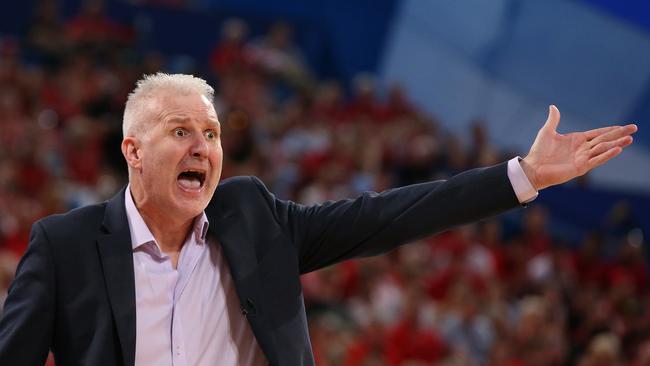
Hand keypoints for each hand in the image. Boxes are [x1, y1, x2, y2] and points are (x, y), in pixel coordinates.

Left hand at [521, 105, 636, 189]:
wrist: (533, 168)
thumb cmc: (539, 151)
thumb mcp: (547, 132)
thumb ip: (553, 120)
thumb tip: (553, 106)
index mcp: (576, 140)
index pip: (597, 133)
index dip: (610, 129)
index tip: (623, 127)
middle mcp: (582, 148)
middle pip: (604, 139)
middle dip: (619, 134)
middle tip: (634, 129)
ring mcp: (583, 158)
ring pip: (603, 149)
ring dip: (617, 144)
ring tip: (629, 139)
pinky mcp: (581, 167)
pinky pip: (596, 160)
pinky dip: (607, 154)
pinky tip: (618, 149)